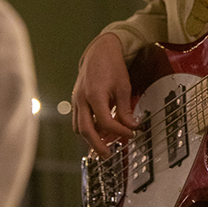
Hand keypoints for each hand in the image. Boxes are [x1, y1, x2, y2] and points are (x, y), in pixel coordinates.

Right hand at [72, 33, 137, 157]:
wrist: (99, 51)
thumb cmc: (112, 67)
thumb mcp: (123, 87)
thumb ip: (125, 109)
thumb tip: (132, 127)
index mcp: (95, 95)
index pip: (106, 122)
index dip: (119, 131)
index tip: (131, 134)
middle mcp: (82, 99)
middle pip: (85, 130)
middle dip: (97, 145)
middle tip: (108, 155)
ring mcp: (76, 100)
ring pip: (78, 127)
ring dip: (91, 138)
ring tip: (105, 144)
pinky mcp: (75, 101)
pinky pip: (78, 120)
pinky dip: (87, 128)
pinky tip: (99, 131)